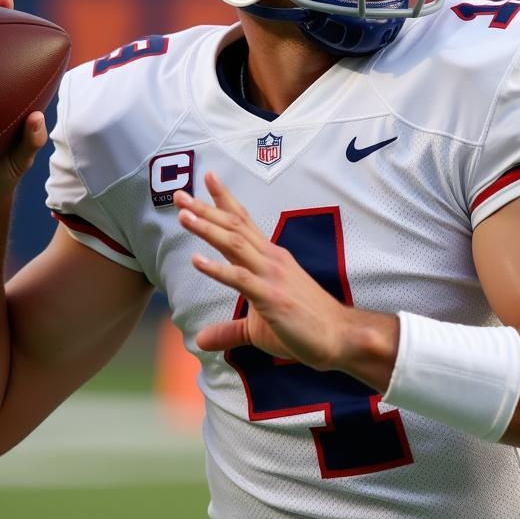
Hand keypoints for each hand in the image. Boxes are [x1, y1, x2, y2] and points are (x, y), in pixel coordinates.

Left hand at [174, 171, 397, 385]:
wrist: (340, 337)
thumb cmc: (305, 328)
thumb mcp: (258, 328)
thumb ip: (229, 331)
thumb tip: (201, 341)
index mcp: (271, 258)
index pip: (244, 222)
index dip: (224, 200)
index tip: (207, 178)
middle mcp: (271, 260)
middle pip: (234, 226)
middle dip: (205, 209)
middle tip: (179, 195)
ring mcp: (272, 276)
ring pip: (235, 245)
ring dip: (207, 228)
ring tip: (183, 216)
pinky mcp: (272, 298)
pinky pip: (240, 279)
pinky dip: (217, 269)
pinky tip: (196, 261)